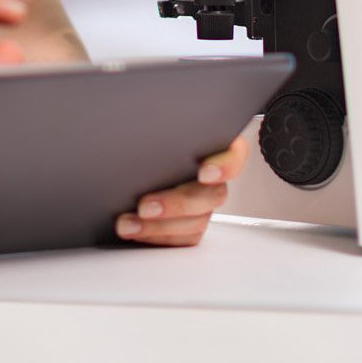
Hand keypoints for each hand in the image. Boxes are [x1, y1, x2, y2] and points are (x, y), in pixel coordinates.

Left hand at [114, 133, 249, 247]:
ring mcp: (204, 203)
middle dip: (176, 204)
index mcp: (214, 145)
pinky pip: (183, 238)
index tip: (203, 172)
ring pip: (197, 221)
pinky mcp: (191, 224)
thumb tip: (144, 128)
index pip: (234, 155)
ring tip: (128, 223)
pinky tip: (135, 231)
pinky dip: (157, 237)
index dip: (224, 166)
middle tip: (144, 205)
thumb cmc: (148, 133)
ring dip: (159, 226)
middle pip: (212, 195)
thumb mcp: (155, 124)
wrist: (129, 157)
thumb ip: (160, 128)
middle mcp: (214, 177)